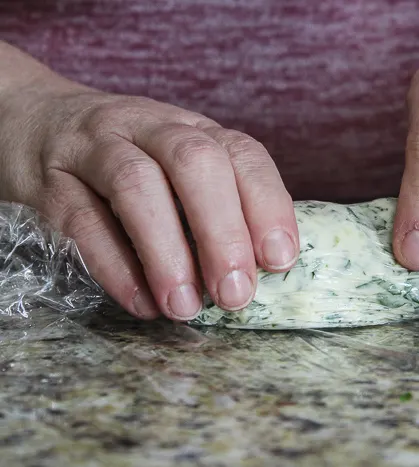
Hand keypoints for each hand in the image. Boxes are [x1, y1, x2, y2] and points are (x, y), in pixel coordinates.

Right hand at [0, 78, 298, 320]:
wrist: (35, 122)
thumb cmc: (129, 160)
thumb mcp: (178, 167)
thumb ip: (219, 205)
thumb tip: (262, 271)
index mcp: (194, 129)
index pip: (241, 154)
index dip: (267, 206)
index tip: (280, 260)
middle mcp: (150, 128)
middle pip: (194, 163)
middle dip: (222, 231)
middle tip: (235, 293)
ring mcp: (96, 148)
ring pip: (136, 185)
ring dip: (168, 253)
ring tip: (185, 306)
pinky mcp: (51, 181)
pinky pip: (83, 221)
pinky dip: (116, 267)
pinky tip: (141, 303)